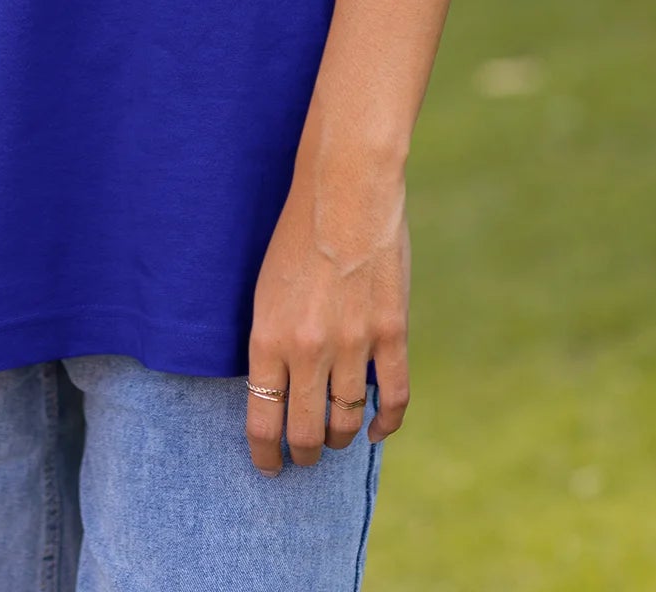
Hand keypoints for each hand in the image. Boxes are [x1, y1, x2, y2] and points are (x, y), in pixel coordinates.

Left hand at [245, 140, 410, 474]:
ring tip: (334, 438)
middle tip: (302, 455)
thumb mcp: (265, 289)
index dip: (264, 453)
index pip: (262, 420)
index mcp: (268, 337)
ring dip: (339, 437)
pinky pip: (393, 397)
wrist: (344, 190)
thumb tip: (277, 389)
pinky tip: (374, 429)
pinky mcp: (391, 332)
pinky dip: (385, 422)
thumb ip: (272, 341)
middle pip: (306, 432)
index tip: (268, 465)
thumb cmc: (296, 233)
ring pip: (346, 420)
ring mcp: (353, 344)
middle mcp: (308, 350)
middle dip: (302, 453)